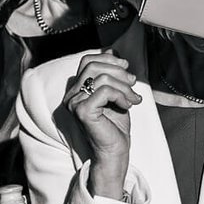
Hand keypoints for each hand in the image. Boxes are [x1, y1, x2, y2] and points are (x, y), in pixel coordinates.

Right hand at [61, 51, 140, 191]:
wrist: (115, 151)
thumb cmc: (115, 125)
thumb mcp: (115, 93)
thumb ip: (111, 74)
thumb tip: (112, 51)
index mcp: (76, 90)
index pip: (87, 61)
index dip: (108, 59)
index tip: (126, 68)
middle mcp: (70, 95)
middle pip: (93, 66)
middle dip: (119, 72)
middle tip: (133, 84)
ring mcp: (73, 103)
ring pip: (102, 78)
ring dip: (124, 87)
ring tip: (133, 99)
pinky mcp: (82, 111)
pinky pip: (105, 91)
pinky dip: (121, 95)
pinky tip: (128, 105)